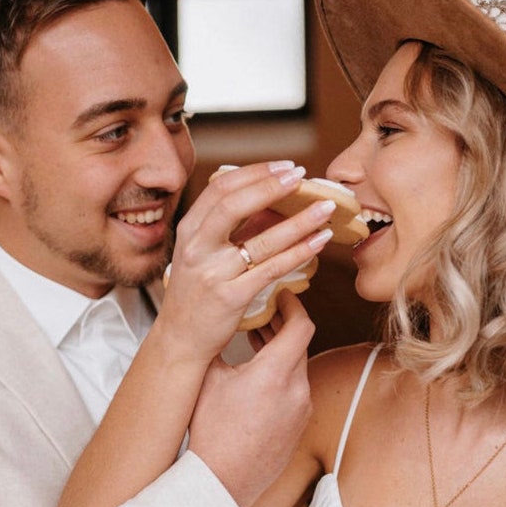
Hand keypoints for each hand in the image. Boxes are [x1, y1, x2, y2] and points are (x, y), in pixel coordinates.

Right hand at [155, 162, 333, 365]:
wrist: (180, 340)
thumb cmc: (196, 295)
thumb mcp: (203, 255)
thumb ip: (231, 229)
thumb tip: (274, 203)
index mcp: (189, 230)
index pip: (221, 188)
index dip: (255, 172)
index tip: (285, 167)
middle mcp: (197, 248)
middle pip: (234, 204)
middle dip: (272, 186)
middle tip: (302, 176)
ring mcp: (213, 273)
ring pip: (261, 239)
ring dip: (298, 221)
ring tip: (325, 209)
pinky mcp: (230, 297)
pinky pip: (271, 269)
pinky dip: (299, 252)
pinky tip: (318, 242)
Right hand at [188, 291, 314, 506]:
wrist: (223, 482)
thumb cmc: (212, 433)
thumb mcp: (208, 380)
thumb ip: (217, 346)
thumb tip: (213, 325)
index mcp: (277, 372)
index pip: (301, 324)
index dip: (293, 305)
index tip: (282, 297)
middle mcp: (298, 390)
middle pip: (299, 346)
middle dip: (282, 328)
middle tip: (263, 316)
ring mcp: (301, 411)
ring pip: (297, 370)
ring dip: (281, 355)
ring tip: (257, 345)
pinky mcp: (298, 429)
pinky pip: (296, 394)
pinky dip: (282, 380)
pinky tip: (259, 382)